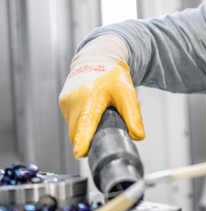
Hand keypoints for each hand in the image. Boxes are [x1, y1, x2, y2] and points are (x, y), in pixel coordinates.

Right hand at [59, 36, 144, 158]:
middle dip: (88, 140)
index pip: (85, 124)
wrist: (98, 58)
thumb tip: (138, 136)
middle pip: (77, 132)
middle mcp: (74, 100)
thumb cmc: (112, 75)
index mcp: (90, 98)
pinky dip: (81, 122)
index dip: (83, 141)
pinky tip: (91, 113)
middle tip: (104, 137)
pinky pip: (71, 120)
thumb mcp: (127, 94)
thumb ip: (133, 116)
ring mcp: (66, 102)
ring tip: (99, 117)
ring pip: (74, 128)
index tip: (80, 153)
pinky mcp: (63, 102)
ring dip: (84, 130)